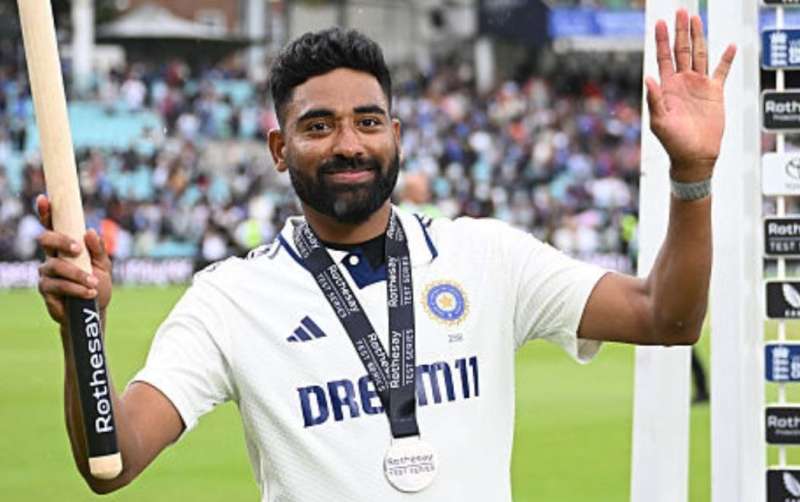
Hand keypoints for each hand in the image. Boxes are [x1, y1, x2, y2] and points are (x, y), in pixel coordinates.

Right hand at [36, 194, 112, 325]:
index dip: (47, 212)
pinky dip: (76, 288)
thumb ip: (98, 249)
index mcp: (65, 247)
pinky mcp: (46, 290)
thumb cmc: (98, 285)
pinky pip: (58, 285)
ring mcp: (46, 273)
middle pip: (45, 239)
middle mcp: (51, 257)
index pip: (53, 226)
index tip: (45, 198)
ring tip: (94, 283)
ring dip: (77, 274)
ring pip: (56, 266)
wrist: (95, 311)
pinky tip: (89, 293)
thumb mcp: (104, 266)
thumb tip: (89, 231)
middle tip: (78, 249)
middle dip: (61, 241)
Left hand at [645, 9, 736, 180]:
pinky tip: (729, 46)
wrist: (694, 157)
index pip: (663, 58)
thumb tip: (648, 78)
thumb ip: (654, 100)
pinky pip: (721, 72)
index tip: (661, 23)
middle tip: (681, 11)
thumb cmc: (673, 143)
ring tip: (697, 18)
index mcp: (666, 87)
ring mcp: (698, 86)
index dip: (662, 41)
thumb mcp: (659, 122)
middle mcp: (682, 83)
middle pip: (681, 51)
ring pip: (699, 55)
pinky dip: (726, 59)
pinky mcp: (715, 93)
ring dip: (698, 37)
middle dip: (681, 31)